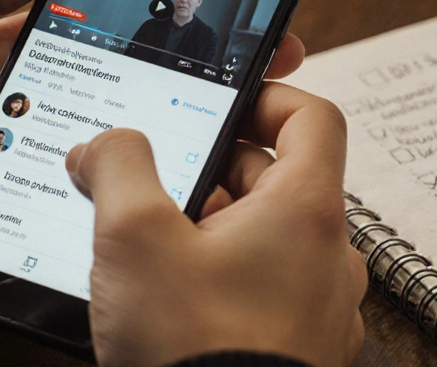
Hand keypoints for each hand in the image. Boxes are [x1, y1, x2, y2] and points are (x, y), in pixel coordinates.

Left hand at [0, 0, 312, 323]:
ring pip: (118, 151)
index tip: (211, 12)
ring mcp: (38, 168)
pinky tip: (181, 191)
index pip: (92, 29)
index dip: (150, 19)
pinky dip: (134, 201)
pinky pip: (94, 207)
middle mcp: (30, 112)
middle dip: (187, 79)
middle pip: (121, 89)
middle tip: (257, 73)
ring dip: (170, 141)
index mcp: (1, 60)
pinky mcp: (36, 222)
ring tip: (237, 128)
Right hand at [67, 83, 367, 366]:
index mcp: (307, 210)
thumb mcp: (134, 238)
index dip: (268, 94)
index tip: (223, 100)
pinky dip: (226, 281)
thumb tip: (107, 144)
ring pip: (270, 240)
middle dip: (215, 170)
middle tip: (157, 180)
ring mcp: (320, 310)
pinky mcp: (299, 351)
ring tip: (154, 246)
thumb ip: (119, 167)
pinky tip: (173, 302)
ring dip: (216, 229)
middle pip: (281, 179)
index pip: (313, 116)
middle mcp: (329, 257)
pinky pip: (267, 292)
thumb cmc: (195, 349)